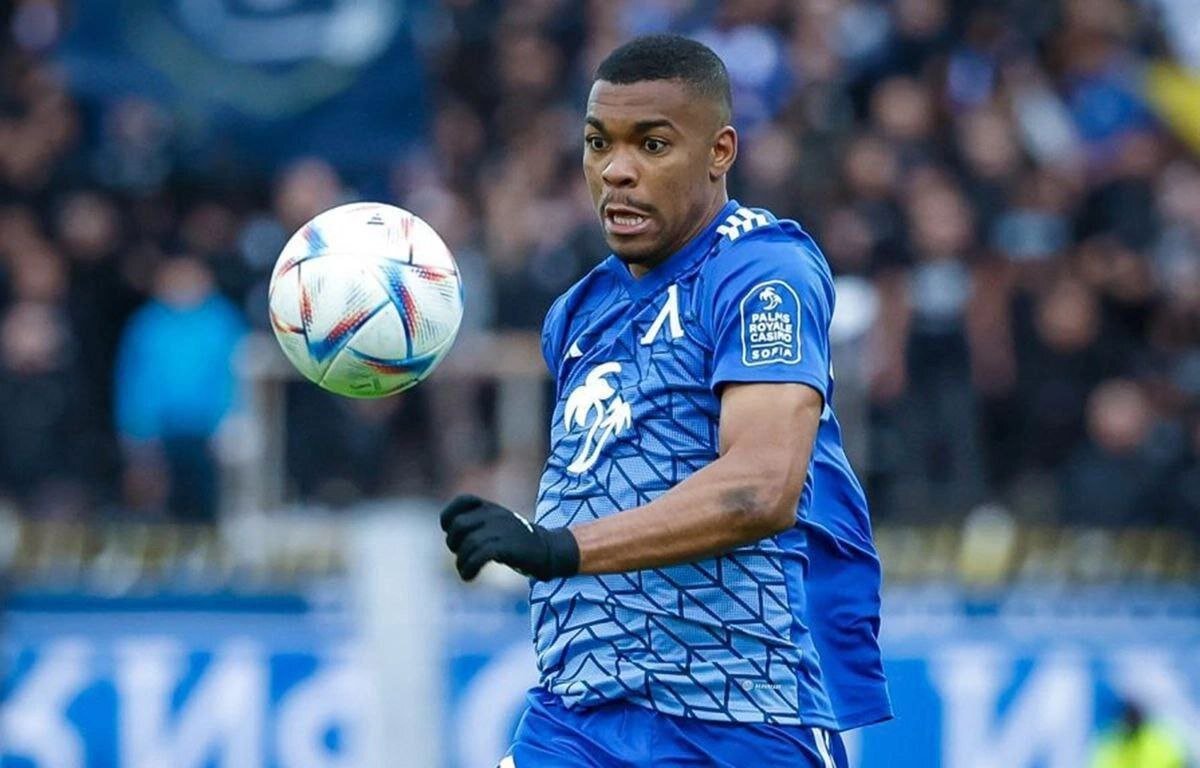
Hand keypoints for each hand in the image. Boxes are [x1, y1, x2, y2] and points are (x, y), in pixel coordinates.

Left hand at [439, 494, 579, 580]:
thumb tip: (453, 540)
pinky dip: (469, 568)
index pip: (462, 501)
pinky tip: (469, 577)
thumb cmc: (519, 542)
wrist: (549, 550)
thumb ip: (478, 525)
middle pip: (459, 525)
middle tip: (462, 555)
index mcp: (491, 507)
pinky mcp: (507, 547)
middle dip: (454, 543)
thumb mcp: (499, 525)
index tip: (451, 532)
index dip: (449, 517)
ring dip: (462, 562)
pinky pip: (480, 555)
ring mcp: (502, 530)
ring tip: (466, 571)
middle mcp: (495, 515)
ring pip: (469, 543)